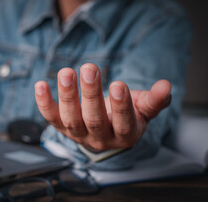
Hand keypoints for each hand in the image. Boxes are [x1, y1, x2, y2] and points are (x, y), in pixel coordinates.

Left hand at [34, 63, 170, 150]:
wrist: (105, 128)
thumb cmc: (125, 114)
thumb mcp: (143, 108)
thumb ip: (154, 100)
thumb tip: (166, 86)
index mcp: (124, 135)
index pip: (123, 124)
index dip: (121, 106)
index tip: (119, 85)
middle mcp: (99, 139)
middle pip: (93, 119)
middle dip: (91, 94)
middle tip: (89, 68)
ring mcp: (78, 134)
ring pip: (71, 119)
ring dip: (67, 95)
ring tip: (66, 72)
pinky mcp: (61, 127)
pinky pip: (50, 117)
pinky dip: (43, 102)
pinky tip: (40, 85)